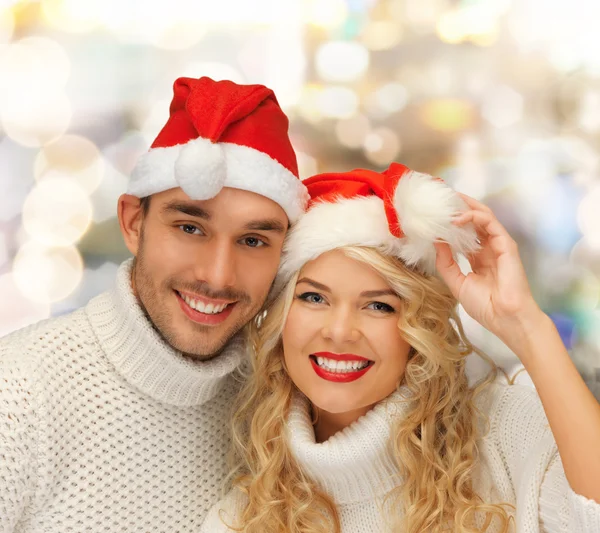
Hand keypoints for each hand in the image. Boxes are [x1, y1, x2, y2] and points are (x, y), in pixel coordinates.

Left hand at [434, 193, 545, 349]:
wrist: (505, 318)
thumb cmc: (485, 306)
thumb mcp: (456, 282)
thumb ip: (445, 262)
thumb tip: (435, 241)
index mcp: (479, 258)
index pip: (464, 233)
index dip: (450, 222)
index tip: (435, 212)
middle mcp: (489, 249)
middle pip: (474, 220)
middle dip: (459, 207)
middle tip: (441, 196)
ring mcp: (499, 246)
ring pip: (483, 217)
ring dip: (465, 207)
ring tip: (447, 201)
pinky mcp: (507, 245)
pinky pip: (491, 224)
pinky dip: (474, 217)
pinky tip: (458, 218)